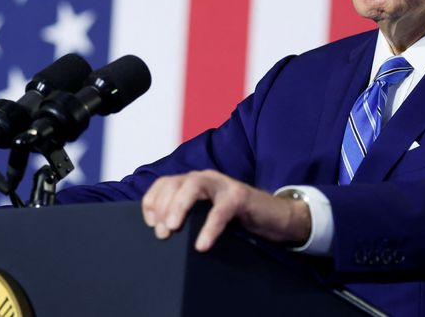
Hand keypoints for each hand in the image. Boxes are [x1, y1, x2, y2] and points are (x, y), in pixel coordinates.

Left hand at [141, 170, 310, 251]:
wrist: (275, 217)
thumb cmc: (237, 219)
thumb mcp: (206, 216)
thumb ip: (188, 218)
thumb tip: (161, 234)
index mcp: (193, 182)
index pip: (164, 183)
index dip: (151, 201)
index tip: (150, 224)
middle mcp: (205, 178)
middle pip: (175, 182)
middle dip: (163, 206)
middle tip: (161, 232)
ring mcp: (223, 184)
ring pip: (194, 185)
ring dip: (179, 205)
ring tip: (172, 228)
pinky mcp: (240, 196)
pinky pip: (221, 209)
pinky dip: (210, 227)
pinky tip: (202, 245)